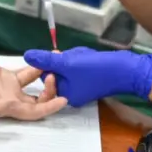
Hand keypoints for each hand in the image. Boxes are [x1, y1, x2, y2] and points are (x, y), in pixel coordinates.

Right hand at [0, 56, 66, 119]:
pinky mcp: (6, 75)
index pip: (34, 112)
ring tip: (57, 65)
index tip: (63, 100)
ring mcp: (10, 87)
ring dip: (47, 78)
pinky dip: (37, 68)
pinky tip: (45, 59)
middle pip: (38, 101)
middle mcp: (12, 100)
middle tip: (55, 75)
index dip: (49, 108)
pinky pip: (27, 73)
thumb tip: (16, 106)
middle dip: (51, 91)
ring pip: (35, 86)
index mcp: (6, 108)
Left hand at [23, 47, 151, 106]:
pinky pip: (77, 68)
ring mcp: (81, 88)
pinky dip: (80, 60)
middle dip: (63, 61)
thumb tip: (26, 55)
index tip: (59, 56)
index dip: (51, 64)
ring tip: (82, 56)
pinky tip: (88, 57)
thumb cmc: (94, 69)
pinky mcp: (89, 81)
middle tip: (71, 56)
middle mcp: (72, 95)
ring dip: (72, 58)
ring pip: (67, 68)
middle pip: (56, 72)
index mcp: (64, 96)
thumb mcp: (66, 62)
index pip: (47, 77)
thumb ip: (45, 59)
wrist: (124, 69)